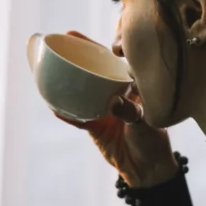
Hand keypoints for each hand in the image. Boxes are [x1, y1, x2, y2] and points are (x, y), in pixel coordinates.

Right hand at [56, 31, 179, 188]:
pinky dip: (67, 113)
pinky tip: (54, 106)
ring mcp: (103, 110)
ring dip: (68, 82)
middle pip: (94, 71)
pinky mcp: (95, 127)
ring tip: (51, 69)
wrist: (148, 170)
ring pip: (82, 91)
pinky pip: (78, 117)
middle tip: (62, 42)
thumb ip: (132, 110)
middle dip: (78, 56)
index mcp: (132, 86)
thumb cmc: (154, 141)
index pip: (114, 60)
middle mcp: (115, 94)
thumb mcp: (147, 122)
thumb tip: (113, 103)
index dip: (98, 46)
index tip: (82, 35)